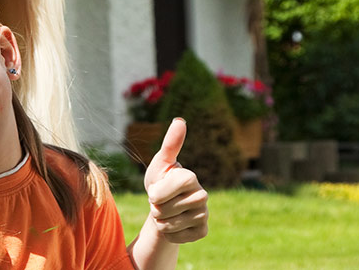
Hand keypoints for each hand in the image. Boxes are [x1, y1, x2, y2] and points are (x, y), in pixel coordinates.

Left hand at [144, 118, 209, 242]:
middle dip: (155, 209)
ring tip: (167, 212)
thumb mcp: (160, 163)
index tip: (155, 190)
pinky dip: (169, 234)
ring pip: (169, 225)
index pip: (162, 193)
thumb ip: (170, 144)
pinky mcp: (202, 231)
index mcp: (190, 177)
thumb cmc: (161, 181)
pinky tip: (175, 225)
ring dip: (161, 222)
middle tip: (162, 202)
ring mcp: (204, 214)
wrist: (167, 207)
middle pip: (163, 210)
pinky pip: (176, 237)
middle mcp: (202, 195)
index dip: (154, 194)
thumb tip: (180, 120)